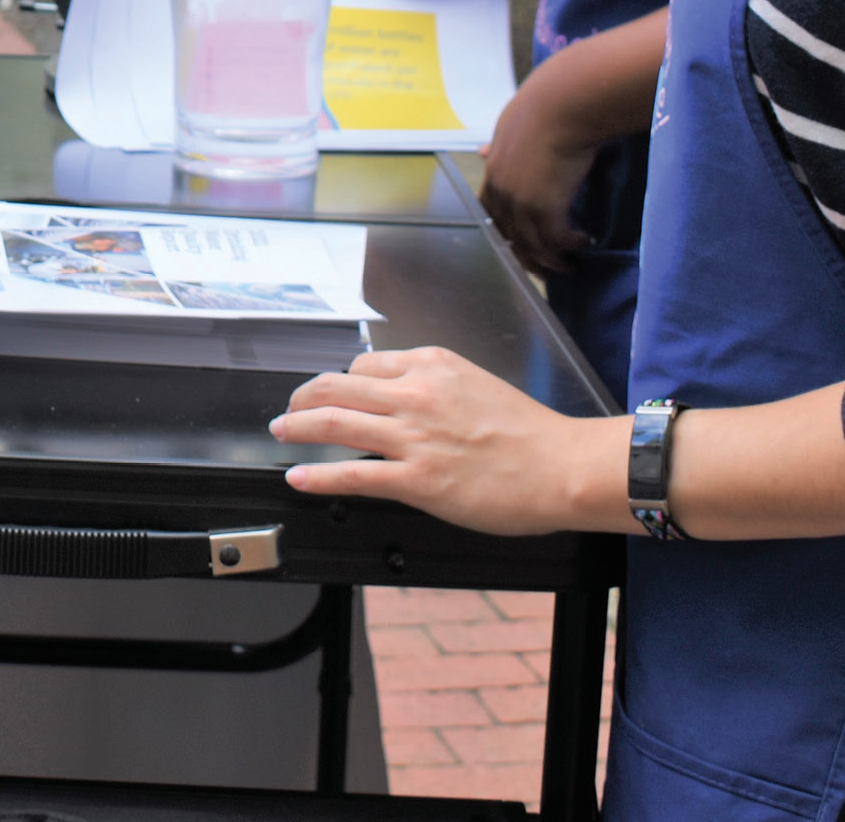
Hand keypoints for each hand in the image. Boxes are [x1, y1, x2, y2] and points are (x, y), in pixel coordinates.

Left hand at [272, 347, 623, 536]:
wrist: (563, 467)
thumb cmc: (530, 434)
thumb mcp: (475, 384)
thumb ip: (434, 385)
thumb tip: (399, 396)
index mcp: (431, 365)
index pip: (364, 364)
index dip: (340, 382)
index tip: (329, 394)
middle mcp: (415, 393)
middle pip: (335, 386)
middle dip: (302, 398)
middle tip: (288, 409)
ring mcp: (413, 436)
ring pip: (333, 422)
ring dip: (297, 427)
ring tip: (281, 431)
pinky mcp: (418, 479)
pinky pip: (352, 474)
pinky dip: (317, 475)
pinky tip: (299, 476)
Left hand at [480, 14, 665, 271]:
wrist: (561, 106)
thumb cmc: (542, 110)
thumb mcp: (508, 129)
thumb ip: (498, 148)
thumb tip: (482, 152)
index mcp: (492, 173)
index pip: (491, 214)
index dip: (506, 232)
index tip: (521, 243)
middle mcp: (502, 192)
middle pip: (511, 237)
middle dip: (529, 256)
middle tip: (548, 268)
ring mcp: (521, 203)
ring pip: (534, 244)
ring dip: (553, 259)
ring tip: (571, 264)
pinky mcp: (546, 208)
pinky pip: (557, 240)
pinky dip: (570, 245)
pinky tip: (586, 241)